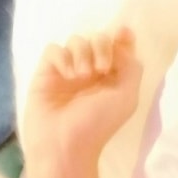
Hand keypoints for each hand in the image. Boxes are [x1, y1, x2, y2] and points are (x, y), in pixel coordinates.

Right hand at [22, 27, 142, 176]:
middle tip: (102, 68)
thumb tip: (123, 42)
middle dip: (102, 45)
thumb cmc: (98, 124)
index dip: (122, 37)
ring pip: (76, 40)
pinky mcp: (46, 72)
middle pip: (98, 38)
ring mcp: (68, 71)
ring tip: (82, 76)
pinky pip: (54, 49)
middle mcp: (91, 72)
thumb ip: (131, 67)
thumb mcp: (127, 97)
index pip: (118, 47)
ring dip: (83, 52)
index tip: (123, 34)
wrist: (65, 144)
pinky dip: (62, 57)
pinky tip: (67, 75)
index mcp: (112, 78)